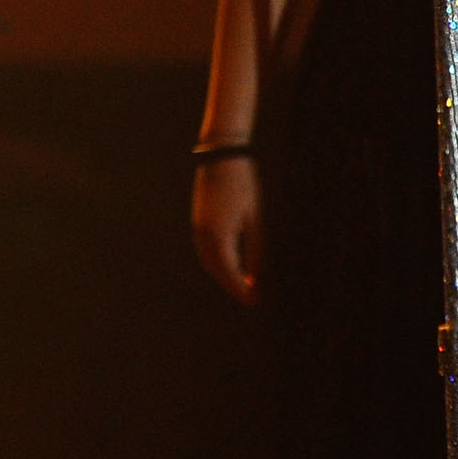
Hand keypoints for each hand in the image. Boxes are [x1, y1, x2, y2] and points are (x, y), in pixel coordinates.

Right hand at [191, 158, 259, 305]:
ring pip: (209, 261)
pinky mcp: (199, 221)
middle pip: (216, 271)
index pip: (230, 273)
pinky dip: (218, 262)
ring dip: (224, 274)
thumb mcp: (256, 219)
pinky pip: (206, 250)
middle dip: (232, 286)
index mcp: (219, 235)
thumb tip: (258, 276)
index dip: (242, 290)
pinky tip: (232, 263)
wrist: (221, 156)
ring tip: (244, 284)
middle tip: (252, 297)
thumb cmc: (244, 184)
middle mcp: (204, 235)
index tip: (255, 302)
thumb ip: (256, 250)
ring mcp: (198, 227)